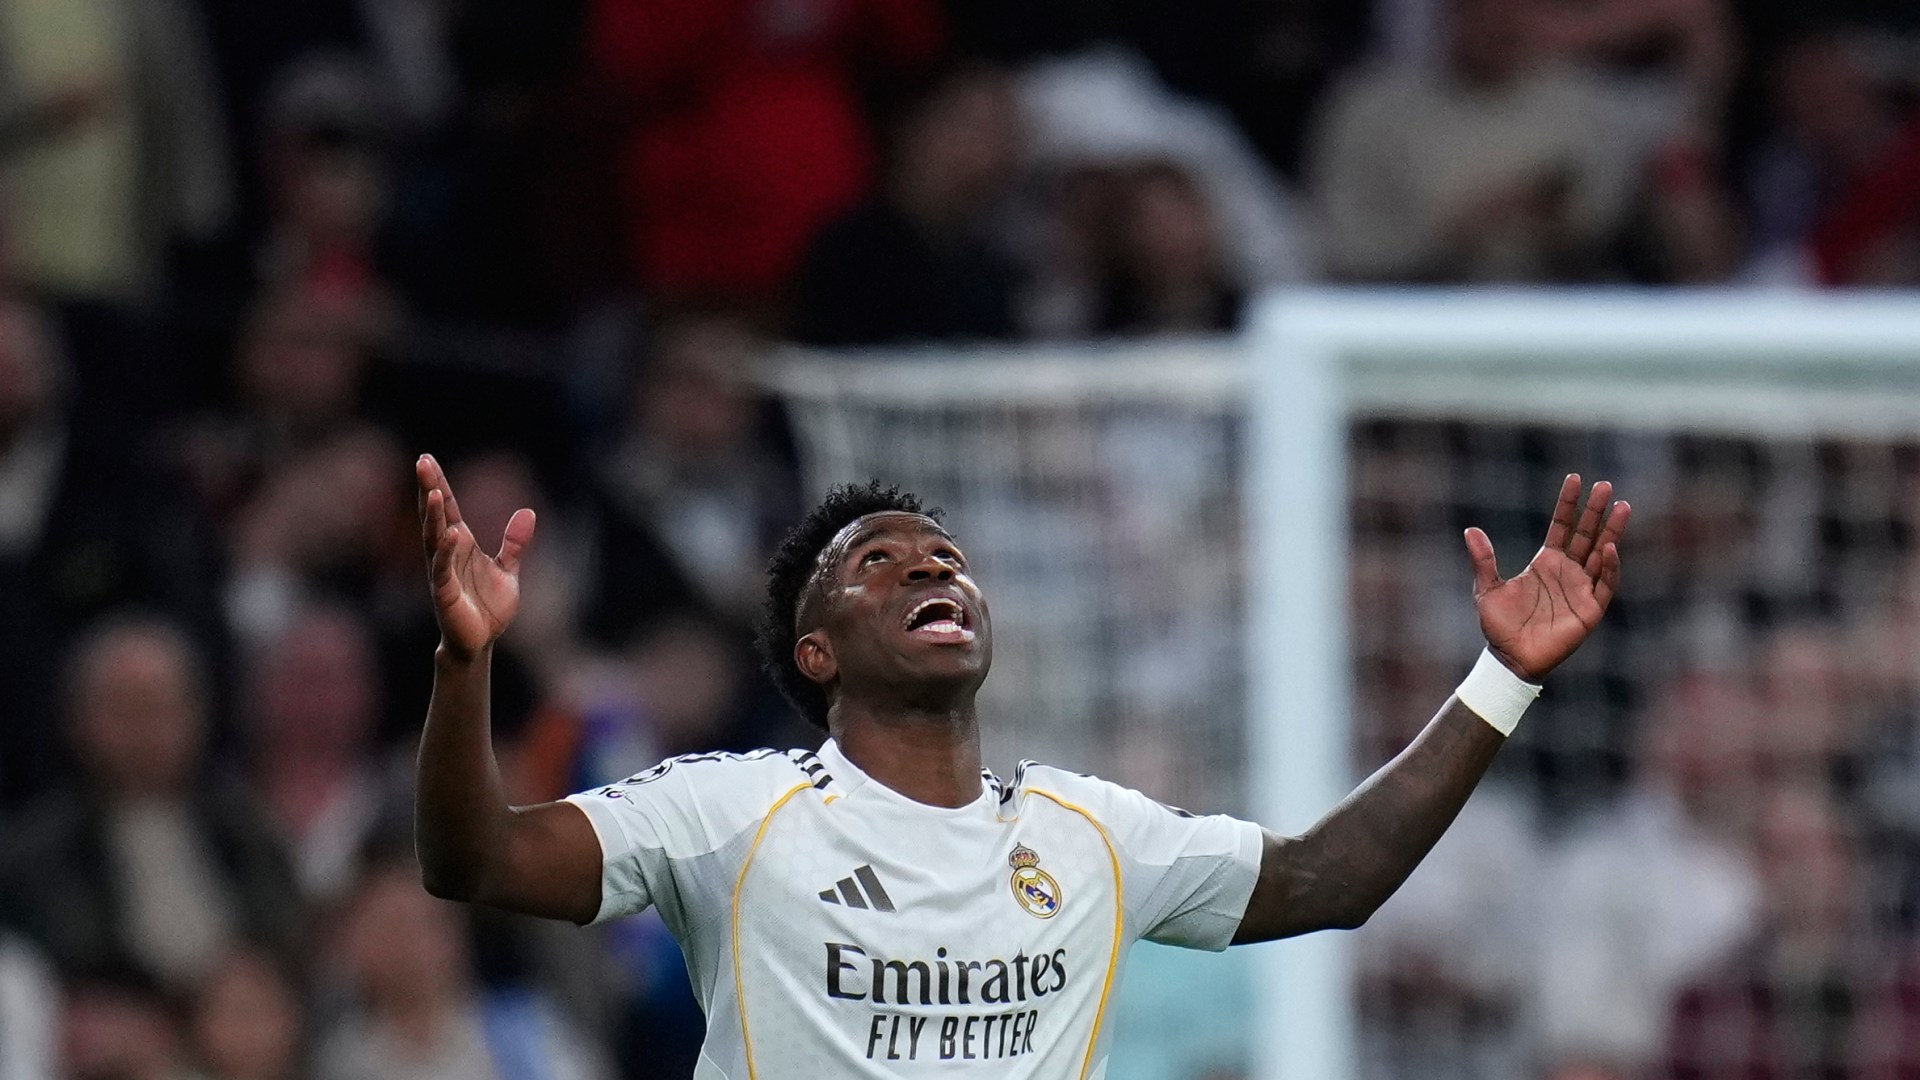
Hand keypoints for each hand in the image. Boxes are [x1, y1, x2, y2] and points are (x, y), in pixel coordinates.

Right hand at [417, 454, 534, 660]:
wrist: (481, 642)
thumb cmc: (488, 606)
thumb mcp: (507, 569)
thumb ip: (514, 542)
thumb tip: (528, 512)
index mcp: (460, 544)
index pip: (447, 508)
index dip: (438, 484)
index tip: (427, 459)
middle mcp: (447, 553)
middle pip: (434, 516)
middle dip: (428, 489)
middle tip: (422, 462)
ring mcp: (442, 572)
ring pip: (434, 538)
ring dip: (432, 516)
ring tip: (430, 491)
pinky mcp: (444, 593)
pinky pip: (443, 568)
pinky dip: (446, 551)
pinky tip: (451, 533)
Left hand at [1466, 474, 1629, 681]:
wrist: (1510, 658)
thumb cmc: (1500, 626)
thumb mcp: (1488, 589)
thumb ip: (1483, 560)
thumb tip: (1471, 530)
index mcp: (1546, 563)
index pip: (1561, 526)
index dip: (1568, 504)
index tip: (1575, 479)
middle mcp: (1567, 572)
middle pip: (1586, 534)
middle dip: (1596, 511)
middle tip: (1606, 485)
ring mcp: (1581, 589)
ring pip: (1601, 554)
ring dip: (1611, 531)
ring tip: (1622, 506)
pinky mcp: (1590, 609)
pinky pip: (1604, 584)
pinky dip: (1609, 566)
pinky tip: (1609, 547)